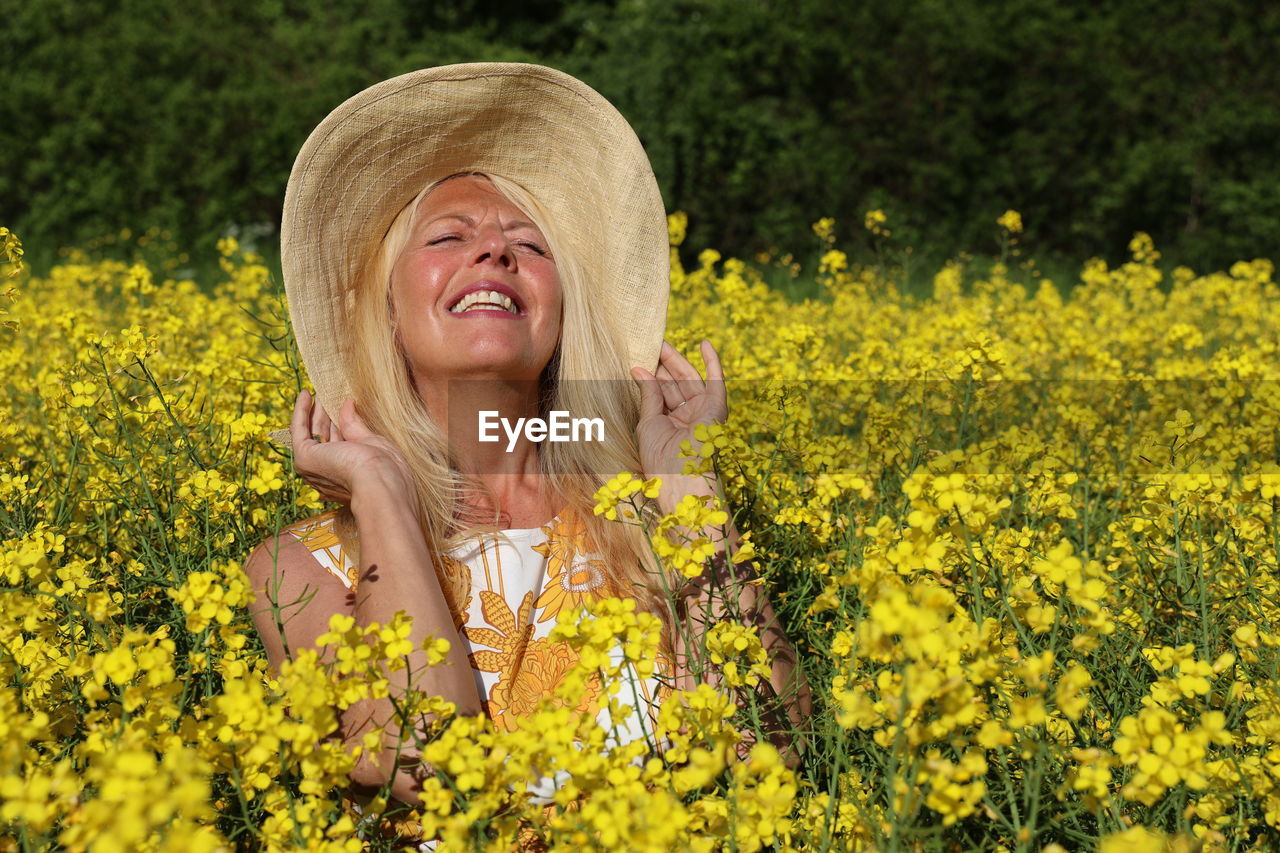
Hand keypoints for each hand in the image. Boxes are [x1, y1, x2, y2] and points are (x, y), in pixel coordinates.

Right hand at [290, 390, 414, 505]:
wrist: (379, 482)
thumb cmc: (385, 468)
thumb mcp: (371, 442)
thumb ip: (355, 426)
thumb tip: (348, 404)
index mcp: (347, 474)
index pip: (339, 444)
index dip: (338, 423)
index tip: (339, 404)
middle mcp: (328, 473)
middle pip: (323, 438)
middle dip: (324, 416)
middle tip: (326, 394)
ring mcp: (314, 467)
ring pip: (311, 433)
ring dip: (312, 411)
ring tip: (316, 391)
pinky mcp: (305, 458)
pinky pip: (298, 430)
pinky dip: (300, 411)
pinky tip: (305, 394)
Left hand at [630, 340, 728, 514]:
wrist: (682, 477)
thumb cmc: (660, 457)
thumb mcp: (647, 422)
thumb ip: (648, 395)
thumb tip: (639, 370)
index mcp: (668, 424)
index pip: (659, 394)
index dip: (650, 375)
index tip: (638, 357)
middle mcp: (686, 417)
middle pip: (673, 384)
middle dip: (661, 364)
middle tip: (648, 343)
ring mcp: (702, 412)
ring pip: (689, 379)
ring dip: (676, 360)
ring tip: (661, 341)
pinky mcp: (717, 409)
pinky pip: (716, 381)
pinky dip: (712, 362)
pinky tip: (704, 343)